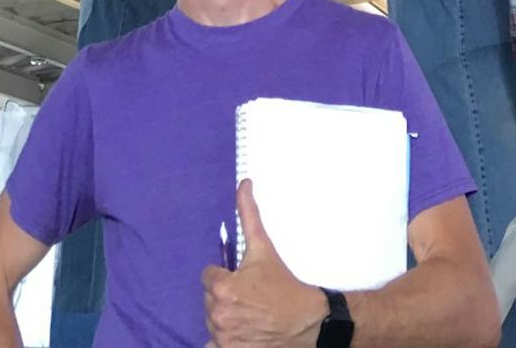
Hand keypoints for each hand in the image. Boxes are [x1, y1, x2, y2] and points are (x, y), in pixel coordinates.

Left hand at [202, 180, 327, 346]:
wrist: (306, 323)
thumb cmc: (284, 285)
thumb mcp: (264, 248)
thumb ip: (249, 214)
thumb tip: (244, 182)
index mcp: (222, 287)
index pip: (209, 276)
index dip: (224, 276)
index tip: (241, 279)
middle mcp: (218, 314)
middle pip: (209, 299)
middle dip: (224, 296)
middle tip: (248, 297)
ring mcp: (223, 338)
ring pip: (212, 320)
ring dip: (224, 316)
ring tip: (247, 313)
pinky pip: (212, 346)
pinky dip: (220, 341)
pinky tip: (237, 332)